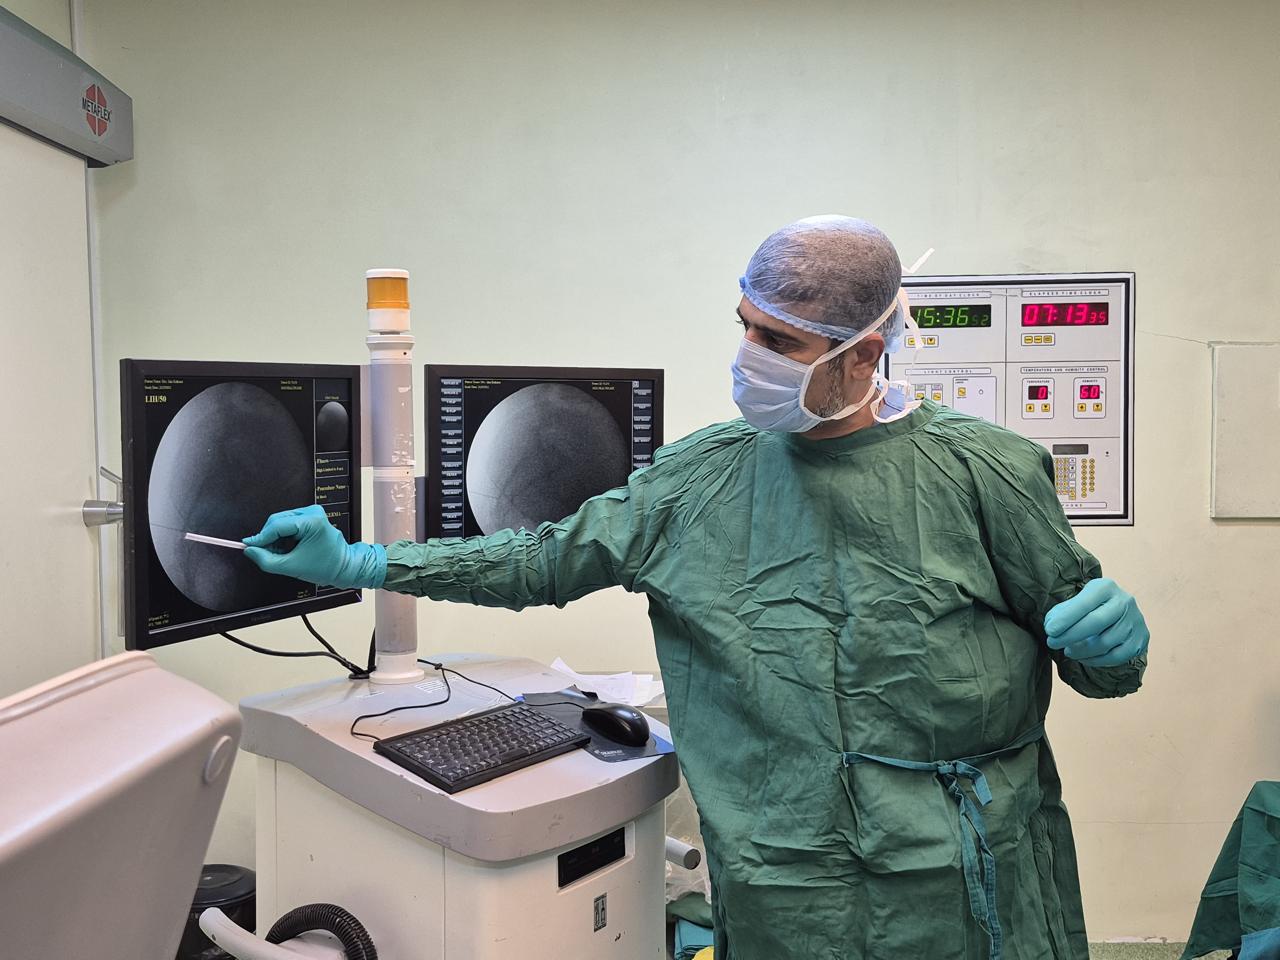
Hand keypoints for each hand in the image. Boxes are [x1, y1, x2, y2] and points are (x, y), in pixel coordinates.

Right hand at [243, 505, 385, 589]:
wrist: (344, 567)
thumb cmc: (325, 567)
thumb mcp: (291, 567)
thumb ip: (267, 560)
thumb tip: (250, 550)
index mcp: (311, 521)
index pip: (276, 526)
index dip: (260, 537)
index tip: (248, 546)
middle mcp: (312, 513)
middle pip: (277, 521)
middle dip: (267, 538)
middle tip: (263, 554)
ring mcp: (312, 513)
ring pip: (281, 522)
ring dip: (275, 538)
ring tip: (279, 554)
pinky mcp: (310, 517)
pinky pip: (288, 524)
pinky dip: (282, 536)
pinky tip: (285, 548)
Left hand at [1043, 578, 1148, 666]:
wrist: (1121, 611)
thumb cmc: (1091, 606)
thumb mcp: (1078, 600)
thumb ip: (1062, 612)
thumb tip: (1051, 626)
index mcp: (1106, 587)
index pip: (1084, 603)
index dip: (1066, 618)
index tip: (1049, 630)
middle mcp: (1124, 601)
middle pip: (1096, 622)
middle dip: (1070, 635)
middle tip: (1052, 643)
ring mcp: (1136, 621)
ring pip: (1106, 642)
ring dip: (1082, 650)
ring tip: (1068, 651)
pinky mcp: (1141, 639)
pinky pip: (1117, 656)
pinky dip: (1096, 660)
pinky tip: (1083, 658)